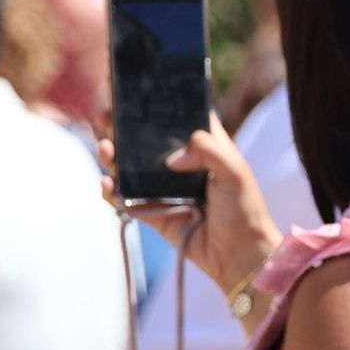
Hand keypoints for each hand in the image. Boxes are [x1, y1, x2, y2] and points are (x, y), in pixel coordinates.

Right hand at [100, 113, 282, 296]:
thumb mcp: (234, 170)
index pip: (178, 119)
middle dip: (125, 128)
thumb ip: (207, 150)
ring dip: (114, 156)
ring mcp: (165, 188)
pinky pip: (126, 199)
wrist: (239, 255)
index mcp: (204, 147)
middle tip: (107, 116)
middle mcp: (181, 164)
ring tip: (105, 148)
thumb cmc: (244, 210)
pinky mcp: (153, 212)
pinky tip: (107, 183)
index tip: (135, 94)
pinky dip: (113, 191)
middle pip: (147, 141)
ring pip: (131, 167)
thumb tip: (171, 159)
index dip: (157, 106)